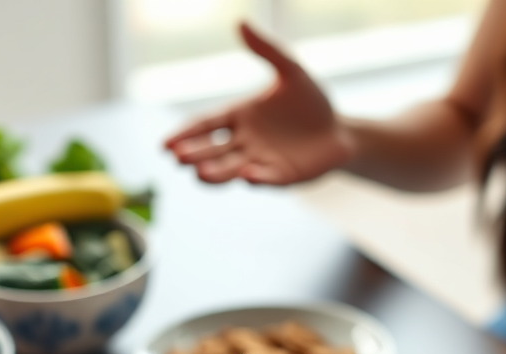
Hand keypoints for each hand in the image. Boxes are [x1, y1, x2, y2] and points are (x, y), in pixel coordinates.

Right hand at [164, 22, 353, 184]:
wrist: (339, 131)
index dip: (186, 134)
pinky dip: (256, 178)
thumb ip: (267, 50)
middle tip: (178, 157)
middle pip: (213, 150)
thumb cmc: (312, 102)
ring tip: (200, 173)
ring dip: (216, 173)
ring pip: (232, 169)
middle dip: (195, 155)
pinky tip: (246, 175)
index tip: (166, 144)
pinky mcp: (281, 177)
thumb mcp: (291, 71)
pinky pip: (266, 178)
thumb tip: (240, 22)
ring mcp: (261, 162)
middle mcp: (244, 142)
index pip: (206, 124)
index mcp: (240, 116)